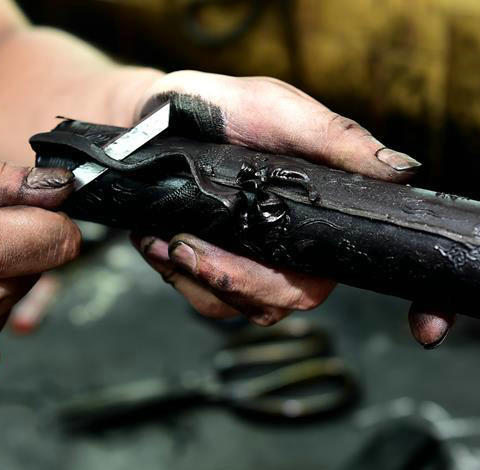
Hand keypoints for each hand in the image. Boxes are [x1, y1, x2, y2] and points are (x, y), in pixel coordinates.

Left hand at [129, 70, 451, 347]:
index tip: (426, 330)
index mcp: (324, 208)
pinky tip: (159, 242)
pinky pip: (208, 305)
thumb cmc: (216, 109)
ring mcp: (253, 262)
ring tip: (171, 238)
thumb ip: (330, 137)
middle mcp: (294, 244)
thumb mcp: (272, 108)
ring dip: (204, 279)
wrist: (150, 122)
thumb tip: (401, 170)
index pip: (374, 257)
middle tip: (191, 245)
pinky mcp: (213, 273)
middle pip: (299, 297)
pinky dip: (181, 278)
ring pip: (250, 309)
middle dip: (244, 281)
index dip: (421, 304)